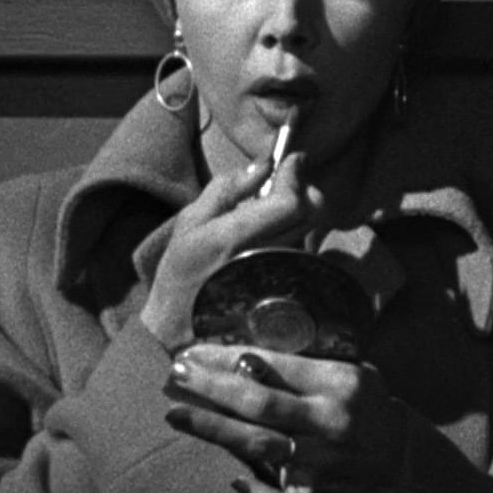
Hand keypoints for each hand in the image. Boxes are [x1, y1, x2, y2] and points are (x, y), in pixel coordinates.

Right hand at [139, 152, 319, 349]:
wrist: (180, 334)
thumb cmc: (180, 277)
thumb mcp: (189, 225)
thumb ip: (225, 190)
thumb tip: (262, 164)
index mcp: (233, 239)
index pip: (289, 202)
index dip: (294, 174)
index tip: (291, 159)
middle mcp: (264, 259)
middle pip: (312, 213)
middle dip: (304, 188)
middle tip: (285, 182)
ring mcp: (281, 278)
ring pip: (312, 230)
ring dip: (300, 212)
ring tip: (273, 213)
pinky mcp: (290, 291)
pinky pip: (306, 251)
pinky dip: (297, 235)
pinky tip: (274, 239)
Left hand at [163, 344, 408, 492]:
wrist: (405, 464)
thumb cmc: (371, 410)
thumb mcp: (356, 373)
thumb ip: (311, 364)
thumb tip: (247, 357)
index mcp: (338, 383)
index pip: (274, 365)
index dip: (229, 358)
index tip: (193, 352)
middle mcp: (328, 420)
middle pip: (259, 402)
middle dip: (212, 388)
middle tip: (175, 375)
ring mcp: (321, 459)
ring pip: (259, 445)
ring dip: (215, 429)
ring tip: (176, 414)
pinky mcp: (319, 492)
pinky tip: (234, 481)